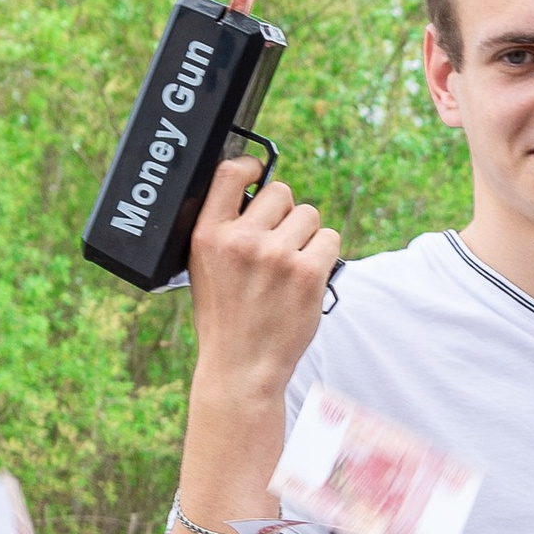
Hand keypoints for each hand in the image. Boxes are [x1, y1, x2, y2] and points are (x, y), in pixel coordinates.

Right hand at [186, 151, 340, 395]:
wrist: (241, 366)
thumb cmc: (225, 317)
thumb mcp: (203, 267)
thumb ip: (224, 229)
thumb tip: (253, 193)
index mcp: (208, 235)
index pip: (230, 173)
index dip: (252, 166)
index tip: (258, 173)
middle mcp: (241, 241)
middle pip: (281, 192)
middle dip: (284, 213)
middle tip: (278, 243)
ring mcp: (276, 256)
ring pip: (309, 214)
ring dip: (306, 235)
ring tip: (290, 265)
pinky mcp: (307, 274)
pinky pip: (330, 239)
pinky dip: (324, 254)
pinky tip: (306, 276)